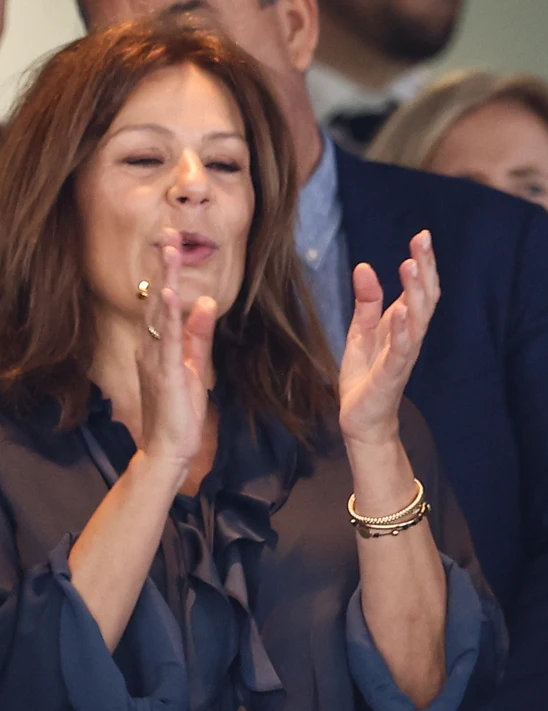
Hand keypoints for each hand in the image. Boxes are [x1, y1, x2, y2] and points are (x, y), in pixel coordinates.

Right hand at [135, 234, 216, 465]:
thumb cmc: (179, 410)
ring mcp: (154, 359)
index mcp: (159, 346)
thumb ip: (198, 336)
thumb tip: (206, 303)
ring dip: (164, 281)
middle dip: (164, 267)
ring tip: (169, 252)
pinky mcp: (165, 373)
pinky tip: (170, 295)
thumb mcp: (194, 366)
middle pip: (157, 299)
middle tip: (170, 235)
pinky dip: (168, 316)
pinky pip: (166, 340)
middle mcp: (151, 347)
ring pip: (159, 313)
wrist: (169, 447)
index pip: (163, 303)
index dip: (168, 274)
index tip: (174, 245)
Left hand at [339, 231, 439, 445]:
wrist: (363, 420)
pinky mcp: (390, 375)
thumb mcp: (361, 331)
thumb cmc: (366, 376)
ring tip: (411, 267)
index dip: (423, 264)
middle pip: (425, 299)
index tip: (422, 236)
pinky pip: (401, 351)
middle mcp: (409, 338)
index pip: (420, 289)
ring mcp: (402, 356)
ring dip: (416, 294)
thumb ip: (366, 301)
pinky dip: (403, 330)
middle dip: (425, 270)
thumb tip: (365, 266)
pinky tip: (402, 311)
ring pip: (417, 321)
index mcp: (403, 325)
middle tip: (422, 242)